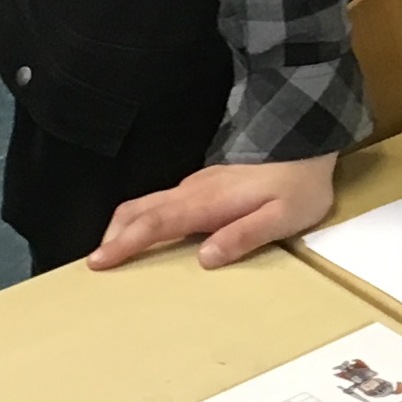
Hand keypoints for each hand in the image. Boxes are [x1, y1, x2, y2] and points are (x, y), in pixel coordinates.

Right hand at [90, 152, 338, 270]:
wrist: (305, 140)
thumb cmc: (298, 184)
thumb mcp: (281, 217)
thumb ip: (243, 236)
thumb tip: (205, 258)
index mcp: (207, 203)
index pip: (155, 224)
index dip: (125, 243)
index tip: (99, 261)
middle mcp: (193, 191)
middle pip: (139, 210)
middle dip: (112, 234)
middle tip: (95, 262)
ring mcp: (196, 185)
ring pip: (147, 203)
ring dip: (124, 225)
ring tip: (111, 250)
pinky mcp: (204, 184)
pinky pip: (161, 201)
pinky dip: (142, 218)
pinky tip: (144, 232)